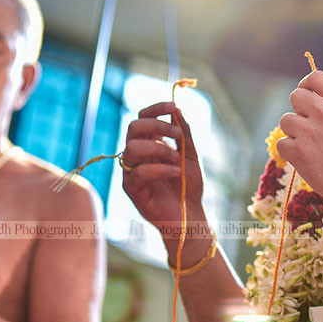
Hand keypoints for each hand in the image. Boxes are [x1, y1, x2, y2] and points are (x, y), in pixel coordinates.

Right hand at [122, 103, 209, 256]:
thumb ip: (183, 134)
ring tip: (177, 159)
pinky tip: (177, 172)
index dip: (155, 109)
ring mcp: (132, 172)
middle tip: (177, 135)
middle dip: (156, 126)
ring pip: (131, 148)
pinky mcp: (132, 190)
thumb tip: (177, 110)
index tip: (173, 106)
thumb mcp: (190, 155)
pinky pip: (139, 173)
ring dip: (159, 148)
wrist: (191, 215)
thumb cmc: (188, 187)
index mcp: (149, 145)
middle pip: (133, 128)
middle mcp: (137, 156)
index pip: (142, 118)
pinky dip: (161, 168)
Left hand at [277, 71, 322, 216]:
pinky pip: (282, 144)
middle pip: (296, 97)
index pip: (315, 77)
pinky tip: (306, 158)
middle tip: (310, 126)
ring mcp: (311, 132)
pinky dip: (290, 152)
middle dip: (300, 110)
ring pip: (286, 121)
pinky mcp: (299, 153)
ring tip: (312, 145)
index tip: (306, 93)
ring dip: (295, 132)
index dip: (306, 85)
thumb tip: (313, 90)